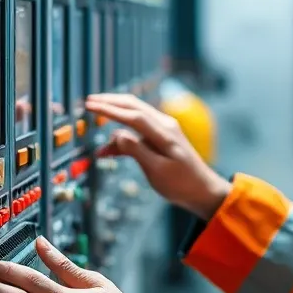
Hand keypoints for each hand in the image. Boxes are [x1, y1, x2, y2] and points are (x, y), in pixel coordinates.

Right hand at [85, 93, 230, 220]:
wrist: (203, 190)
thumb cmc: (181, 183)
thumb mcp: (158, 171)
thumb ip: (137, 151)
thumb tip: (117, 135)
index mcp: (164, 132)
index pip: (133, 114)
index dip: (110, 109)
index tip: (90, 106)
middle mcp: (164, 125)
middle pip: (133, 106)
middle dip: (110, 102)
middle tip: (89, 102)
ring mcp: (163, 130)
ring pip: (134, 116)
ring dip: (115, 115)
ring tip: (94, 116)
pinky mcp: (161, 138)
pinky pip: (138, 131)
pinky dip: (122, 137)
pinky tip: (107, 149)